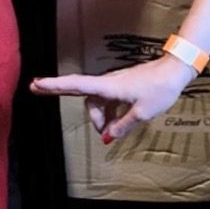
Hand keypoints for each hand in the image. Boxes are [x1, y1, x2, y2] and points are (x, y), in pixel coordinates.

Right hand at [30, 53, 195, 141]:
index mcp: (108, 87)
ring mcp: (113, 84)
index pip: (76, 86)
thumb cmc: (159, 89)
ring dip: (98, 117)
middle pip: (80, 92)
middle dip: (58, 91)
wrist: (174, 71)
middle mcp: (106, 83)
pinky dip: (108, 113)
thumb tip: (107, 137)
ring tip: (108, 133)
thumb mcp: (142, 112)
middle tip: (35, 89)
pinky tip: (115, 125)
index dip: (55, 85)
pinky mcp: (121, 87)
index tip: (36, 83)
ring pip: (96, 101)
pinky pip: (107, 101)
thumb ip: (123, 125)